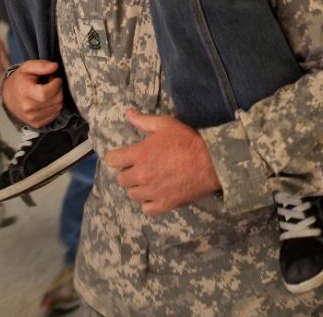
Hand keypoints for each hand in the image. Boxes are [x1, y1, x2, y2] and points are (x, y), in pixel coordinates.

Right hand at [0, 60, 63, 126]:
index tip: (55, 79)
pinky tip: (47, 100)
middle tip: (52, 84)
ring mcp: (32, 118)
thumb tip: (55, 66)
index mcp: (25, 92)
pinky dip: (54, 106)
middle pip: (55, 100)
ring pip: (57, 107)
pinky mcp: (37, 124)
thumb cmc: (20, 80)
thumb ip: (41, 65)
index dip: (56, 84)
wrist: (9, 96)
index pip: (46, 93)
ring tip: (49, 92)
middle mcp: (28, 108)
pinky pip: (55, 115)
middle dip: (58, 90)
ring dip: (57, 98)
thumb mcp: (27, 67)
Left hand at [102, 109, 220, 215]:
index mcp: (139, 154)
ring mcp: (152, 192)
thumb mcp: (165, 124)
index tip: (123, 156)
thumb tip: (128, 113)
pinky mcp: (164, 204)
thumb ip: (143, 120)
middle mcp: (142, 175)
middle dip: (128, 172)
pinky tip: (156, 194)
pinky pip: (146, 209)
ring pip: (132, 194)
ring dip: (138, 187)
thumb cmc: (187, 141)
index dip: (116, 157)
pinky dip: (149, 202)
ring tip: (149, 180)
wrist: (210, 162)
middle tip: (140, 167)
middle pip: (121, 179)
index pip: (112, 160)